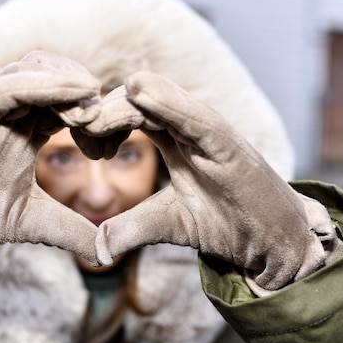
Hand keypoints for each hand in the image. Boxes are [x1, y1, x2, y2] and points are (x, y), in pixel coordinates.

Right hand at [0, 52, 104, 279]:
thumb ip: (74, 230)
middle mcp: (12, 112)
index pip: (70, 99)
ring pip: (34, 68)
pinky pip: (7, 88)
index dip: (97, 114)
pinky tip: (74, 98)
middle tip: (105, 129)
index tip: (114, 147)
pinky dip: (42, 85)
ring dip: (69, 83)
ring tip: (91, 115)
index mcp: (28, 127)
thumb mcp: (39, 222)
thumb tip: (109, 255)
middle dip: (88, 94)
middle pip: (57, 73)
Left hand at [86, 72, 342, 290]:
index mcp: (169, 135)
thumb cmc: (224, 222)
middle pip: (132, 96)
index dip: (94, 118)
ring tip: (89, 124)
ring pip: (157, 93)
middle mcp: (186, 124)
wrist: (272, 240)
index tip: (70, 134)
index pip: (124, 109)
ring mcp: (208, 128)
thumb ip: (129, 226)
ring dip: (118, 103)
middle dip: (98, 109)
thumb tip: (94, 248)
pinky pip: (195, 113)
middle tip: (75, 131)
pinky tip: (140, 94)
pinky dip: (168, 102)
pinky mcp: (228, 141)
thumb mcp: (165, 224)